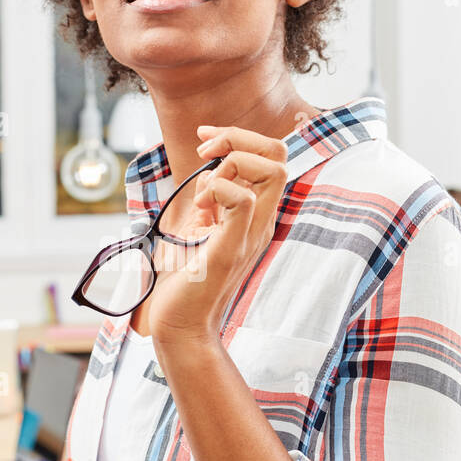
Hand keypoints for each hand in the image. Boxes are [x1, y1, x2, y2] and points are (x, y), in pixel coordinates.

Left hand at [147, 124, 288, 343]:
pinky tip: (199, 211)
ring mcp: (251, 234)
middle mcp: (261, 221)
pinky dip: (217, 189)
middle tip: (205, 153)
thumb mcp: (198, 227)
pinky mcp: (232, 247)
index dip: (239, 137)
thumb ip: (210, 199)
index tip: (205, 141)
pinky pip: (242, 199)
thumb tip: (209, 174)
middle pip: (278, 155)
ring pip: (272, 170)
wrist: (181, 323)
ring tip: (202, 194)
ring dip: (230, 165)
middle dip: (239, 138)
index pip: (271, 157)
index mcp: (255, 214)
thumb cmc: (186, 279)